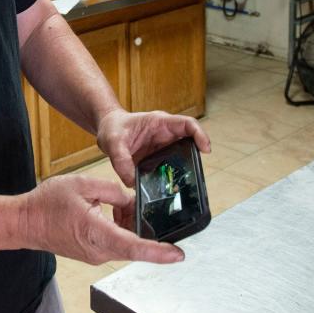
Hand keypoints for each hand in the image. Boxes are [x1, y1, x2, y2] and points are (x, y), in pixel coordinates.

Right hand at [21, 174, 183, 264]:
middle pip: (134, 244)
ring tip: (119, 203)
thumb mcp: (82, 184)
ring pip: (126, 243)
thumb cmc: (47, 203)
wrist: (25, 222)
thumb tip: (130, 198)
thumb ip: (112, 189)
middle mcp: (99, 251)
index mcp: (96, 232)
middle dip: (144, 225)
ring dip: (130, 224)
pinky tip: (113, 211)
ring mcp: (96, 255)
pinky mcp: (93, 253)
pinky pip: (116, 242)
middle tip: (140, 204)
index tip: (177, 254)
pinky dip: (120, 228)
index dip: (157, 252)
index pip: (133, 245)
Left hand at [96, 109, 210, 186]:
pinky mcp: (158, 158)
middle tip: (196, 174)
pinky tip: (168, 190)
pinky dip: (171, 177)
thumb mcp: (112, 142)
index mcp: (159, 123)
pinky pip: (170, 167)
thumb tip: (132, 182)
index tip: (205, 149)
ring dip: (184, 170)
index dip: (200, 135)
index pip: (187, 124)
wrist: (108, 129)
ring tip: (183, 185)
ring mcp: (163, 147)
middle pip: (189, 143)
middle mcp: (165, 134)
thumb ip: (121, 161)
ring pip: (182, 157)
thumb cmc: (112, 128)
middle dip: (195, 157)